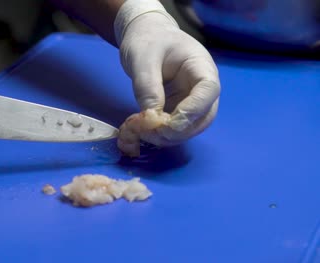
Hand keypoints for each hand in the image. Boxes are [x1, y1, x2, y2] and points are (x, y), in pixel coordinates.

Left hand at [114, 0, 219, 155]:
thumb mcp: (142, 59)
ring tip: (142, 134)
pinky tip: (141, 132)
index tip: (170, 124)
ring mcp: (191, 101)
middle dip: (180, 131)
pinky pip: (175, 128)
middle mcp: (201, 87)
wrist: (146, 38)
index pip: (208, 91)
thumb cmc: (148, 42)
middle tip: (153, 135)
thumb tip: (151, 117)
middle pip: (204, 116)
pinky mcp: (177, 110)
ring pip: (190, 128)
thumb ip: (147, 86)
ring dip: (169, 137)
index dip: (193, 110)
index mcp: (201, 66)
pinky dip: (160, 134)